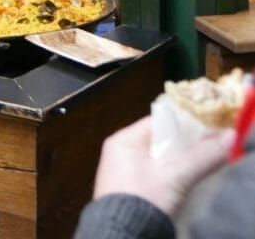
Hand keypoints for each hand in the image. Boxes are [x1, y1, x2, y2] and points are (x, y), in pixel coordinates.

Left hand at [93, 116, 231, 216]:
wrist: (123, 238)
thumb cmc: (141, 200)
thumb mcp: (175, 174)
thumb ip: (201, 155)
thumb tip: (226, 138)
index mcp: (124, 140)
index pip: (159, 121)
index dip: (185, 124)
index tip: (209, 131)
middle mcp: (122, 154)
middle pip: (161, 142)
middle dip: (186, 147)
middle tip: (210, 150)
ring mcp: (126, 175)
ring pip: (161, 162)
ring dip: (181, 166)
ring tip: (202, 168)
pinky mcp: (134, 194)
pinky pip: (158, 179)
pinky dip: (174, 181)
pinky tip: (188, 187)